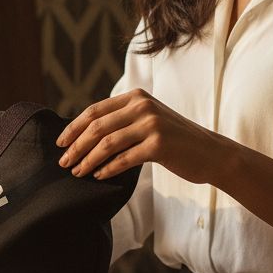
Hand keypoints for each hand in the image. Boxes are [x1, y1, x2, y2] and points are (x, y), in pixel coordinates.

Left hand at [55, 88, 221, 185]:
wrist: (211, 153)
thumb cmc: (175, 141)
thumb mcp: (148, 120)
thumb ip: (122, 120)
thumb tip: (85, 135)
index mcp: (136, 97)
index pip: (94, 111)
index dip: (73, 128)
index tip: (60, 143)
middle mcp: (142, 106)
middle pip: (96, 127)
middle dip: (76, 146)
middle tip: (64, 162)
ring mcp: (151, 124)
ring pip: (107, 143)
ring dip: (87, 160)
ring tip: (77, 172)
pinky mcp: (159, 145)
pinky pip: (124, 159)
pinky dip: (107, 168)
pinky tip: (98, 176)